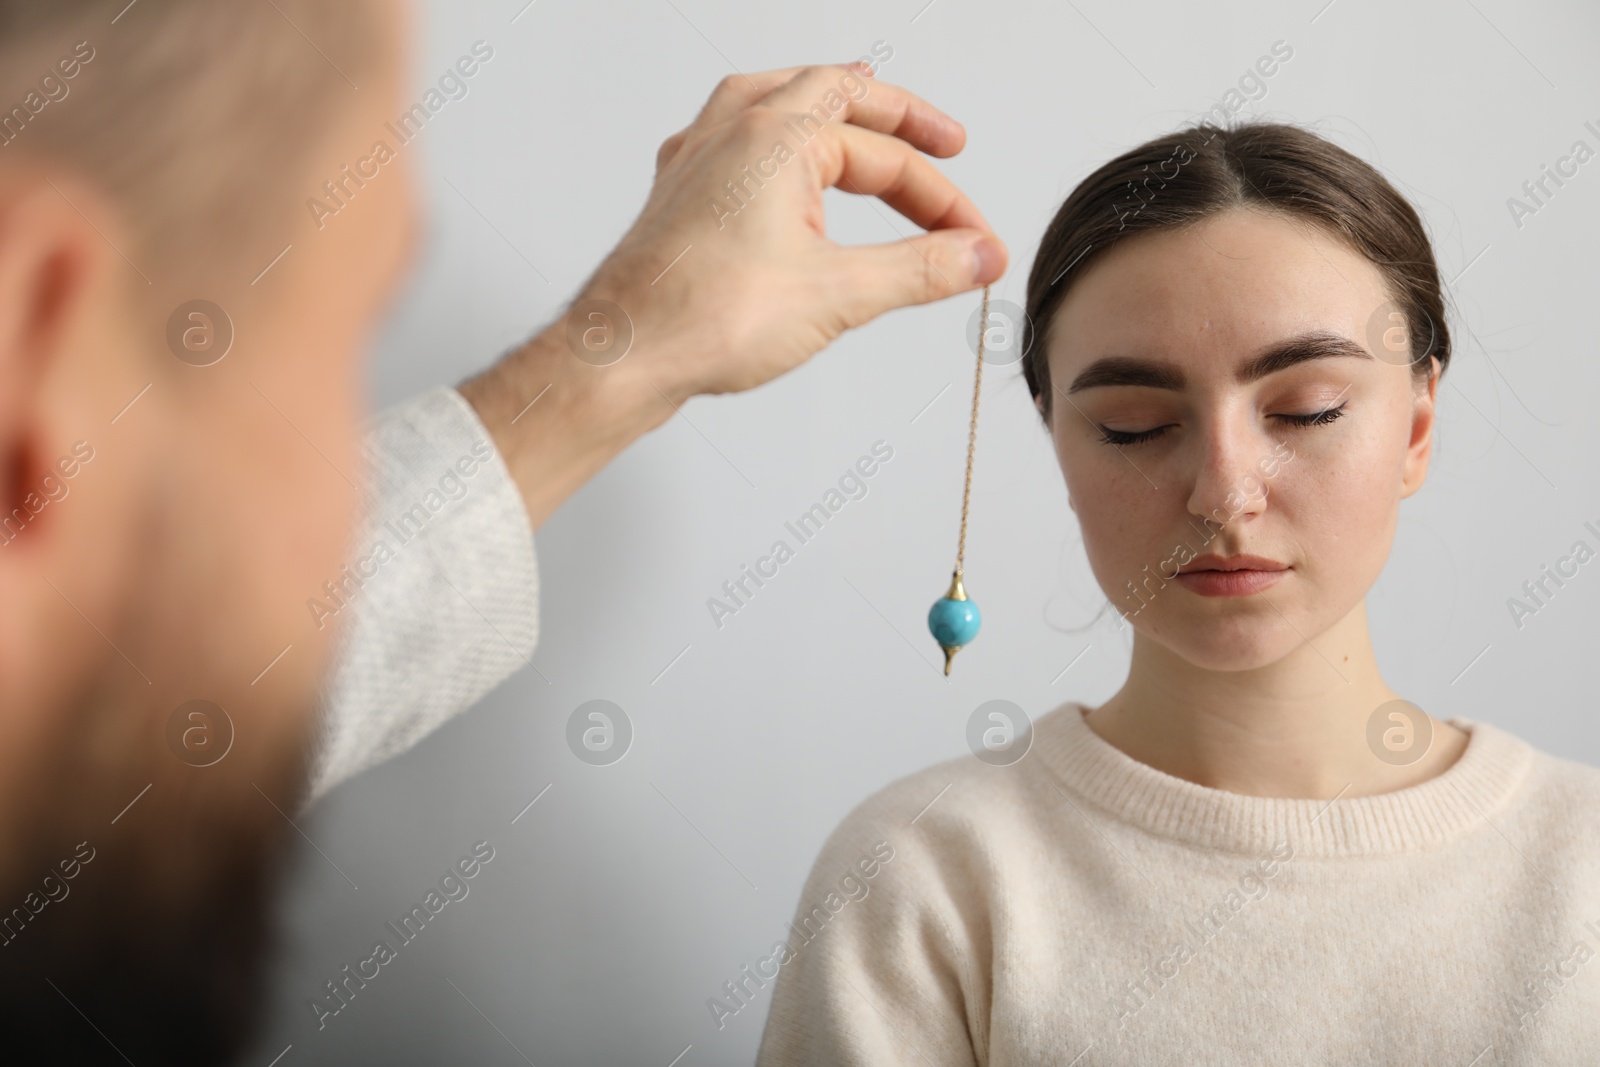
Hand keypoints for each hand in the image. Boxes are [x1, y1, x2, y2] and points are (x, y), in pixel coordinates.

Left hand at [582, 62, 1007, 399]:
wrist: (621, 356)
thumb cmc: (701, 318)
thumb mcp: (838, 294)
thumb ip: (920, 270)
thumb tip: (976, 256)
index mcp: (777, 134)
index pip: (887, 155)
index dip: (942, 198)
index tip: (974, 240)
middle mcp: (734, 129)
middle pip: (838, 103)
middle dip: (899, 129)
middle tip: (945, 146)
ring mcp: (701, 157)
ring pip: (782, 107)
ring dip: (835, 118)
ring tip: (869, 123)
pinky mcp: (682, 192)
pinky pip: (742, 141)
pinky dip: (783, 145)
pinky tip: (784, 167)